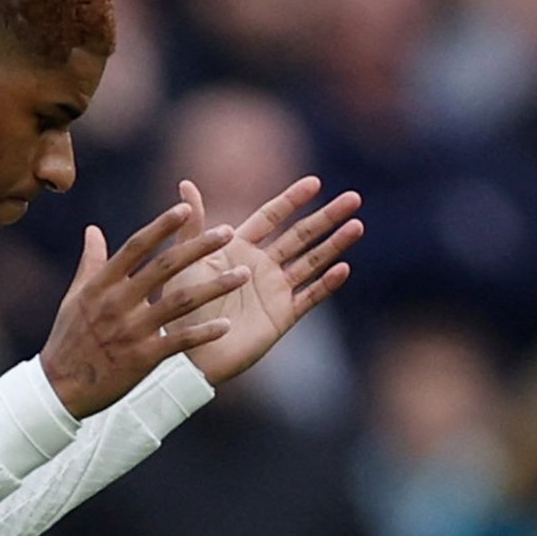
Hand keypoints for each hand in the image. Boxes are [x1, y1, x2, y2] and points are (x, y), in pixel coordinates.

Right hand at [40, 202, 252, 418]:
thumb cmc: (68, 339)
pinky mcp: (142, 358)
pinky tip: (226, 324)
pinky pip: (179, 342)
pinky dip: (203, 333)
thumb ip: (91, 262)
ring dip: (214, 286)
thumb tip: (93, 229)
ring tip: (243, 275)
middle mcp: (118, 303)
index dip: (161, 226)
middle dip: (198, 247)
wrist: (60, 389)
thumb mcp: (75, 297)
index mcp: (102, 285)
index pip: (136, 246)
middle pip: (164, 267)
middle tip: (228, 231)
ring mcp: (132, 330)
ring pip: (180, 301)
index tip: (186, 208)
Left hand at [164, 177, 362, 384]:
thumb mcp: (185, 261)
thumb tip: (186, 183)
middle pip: (300, 235)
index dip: (292, 200)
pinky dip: (326, 284)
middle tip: (353, 198)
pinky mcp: (282, 316)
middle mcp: (261, 265)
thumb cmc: (179, 306)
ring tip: (357, 226)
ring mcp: (274, 290)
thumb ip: (193, 226)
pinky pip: (310, 297)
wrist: (188, 352)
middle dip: (326, 217)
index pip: (272, 217)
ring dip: (334, 245)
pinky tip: (343, 268)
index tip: (315, 182)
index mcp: (239, 248)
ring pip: (311, 261)